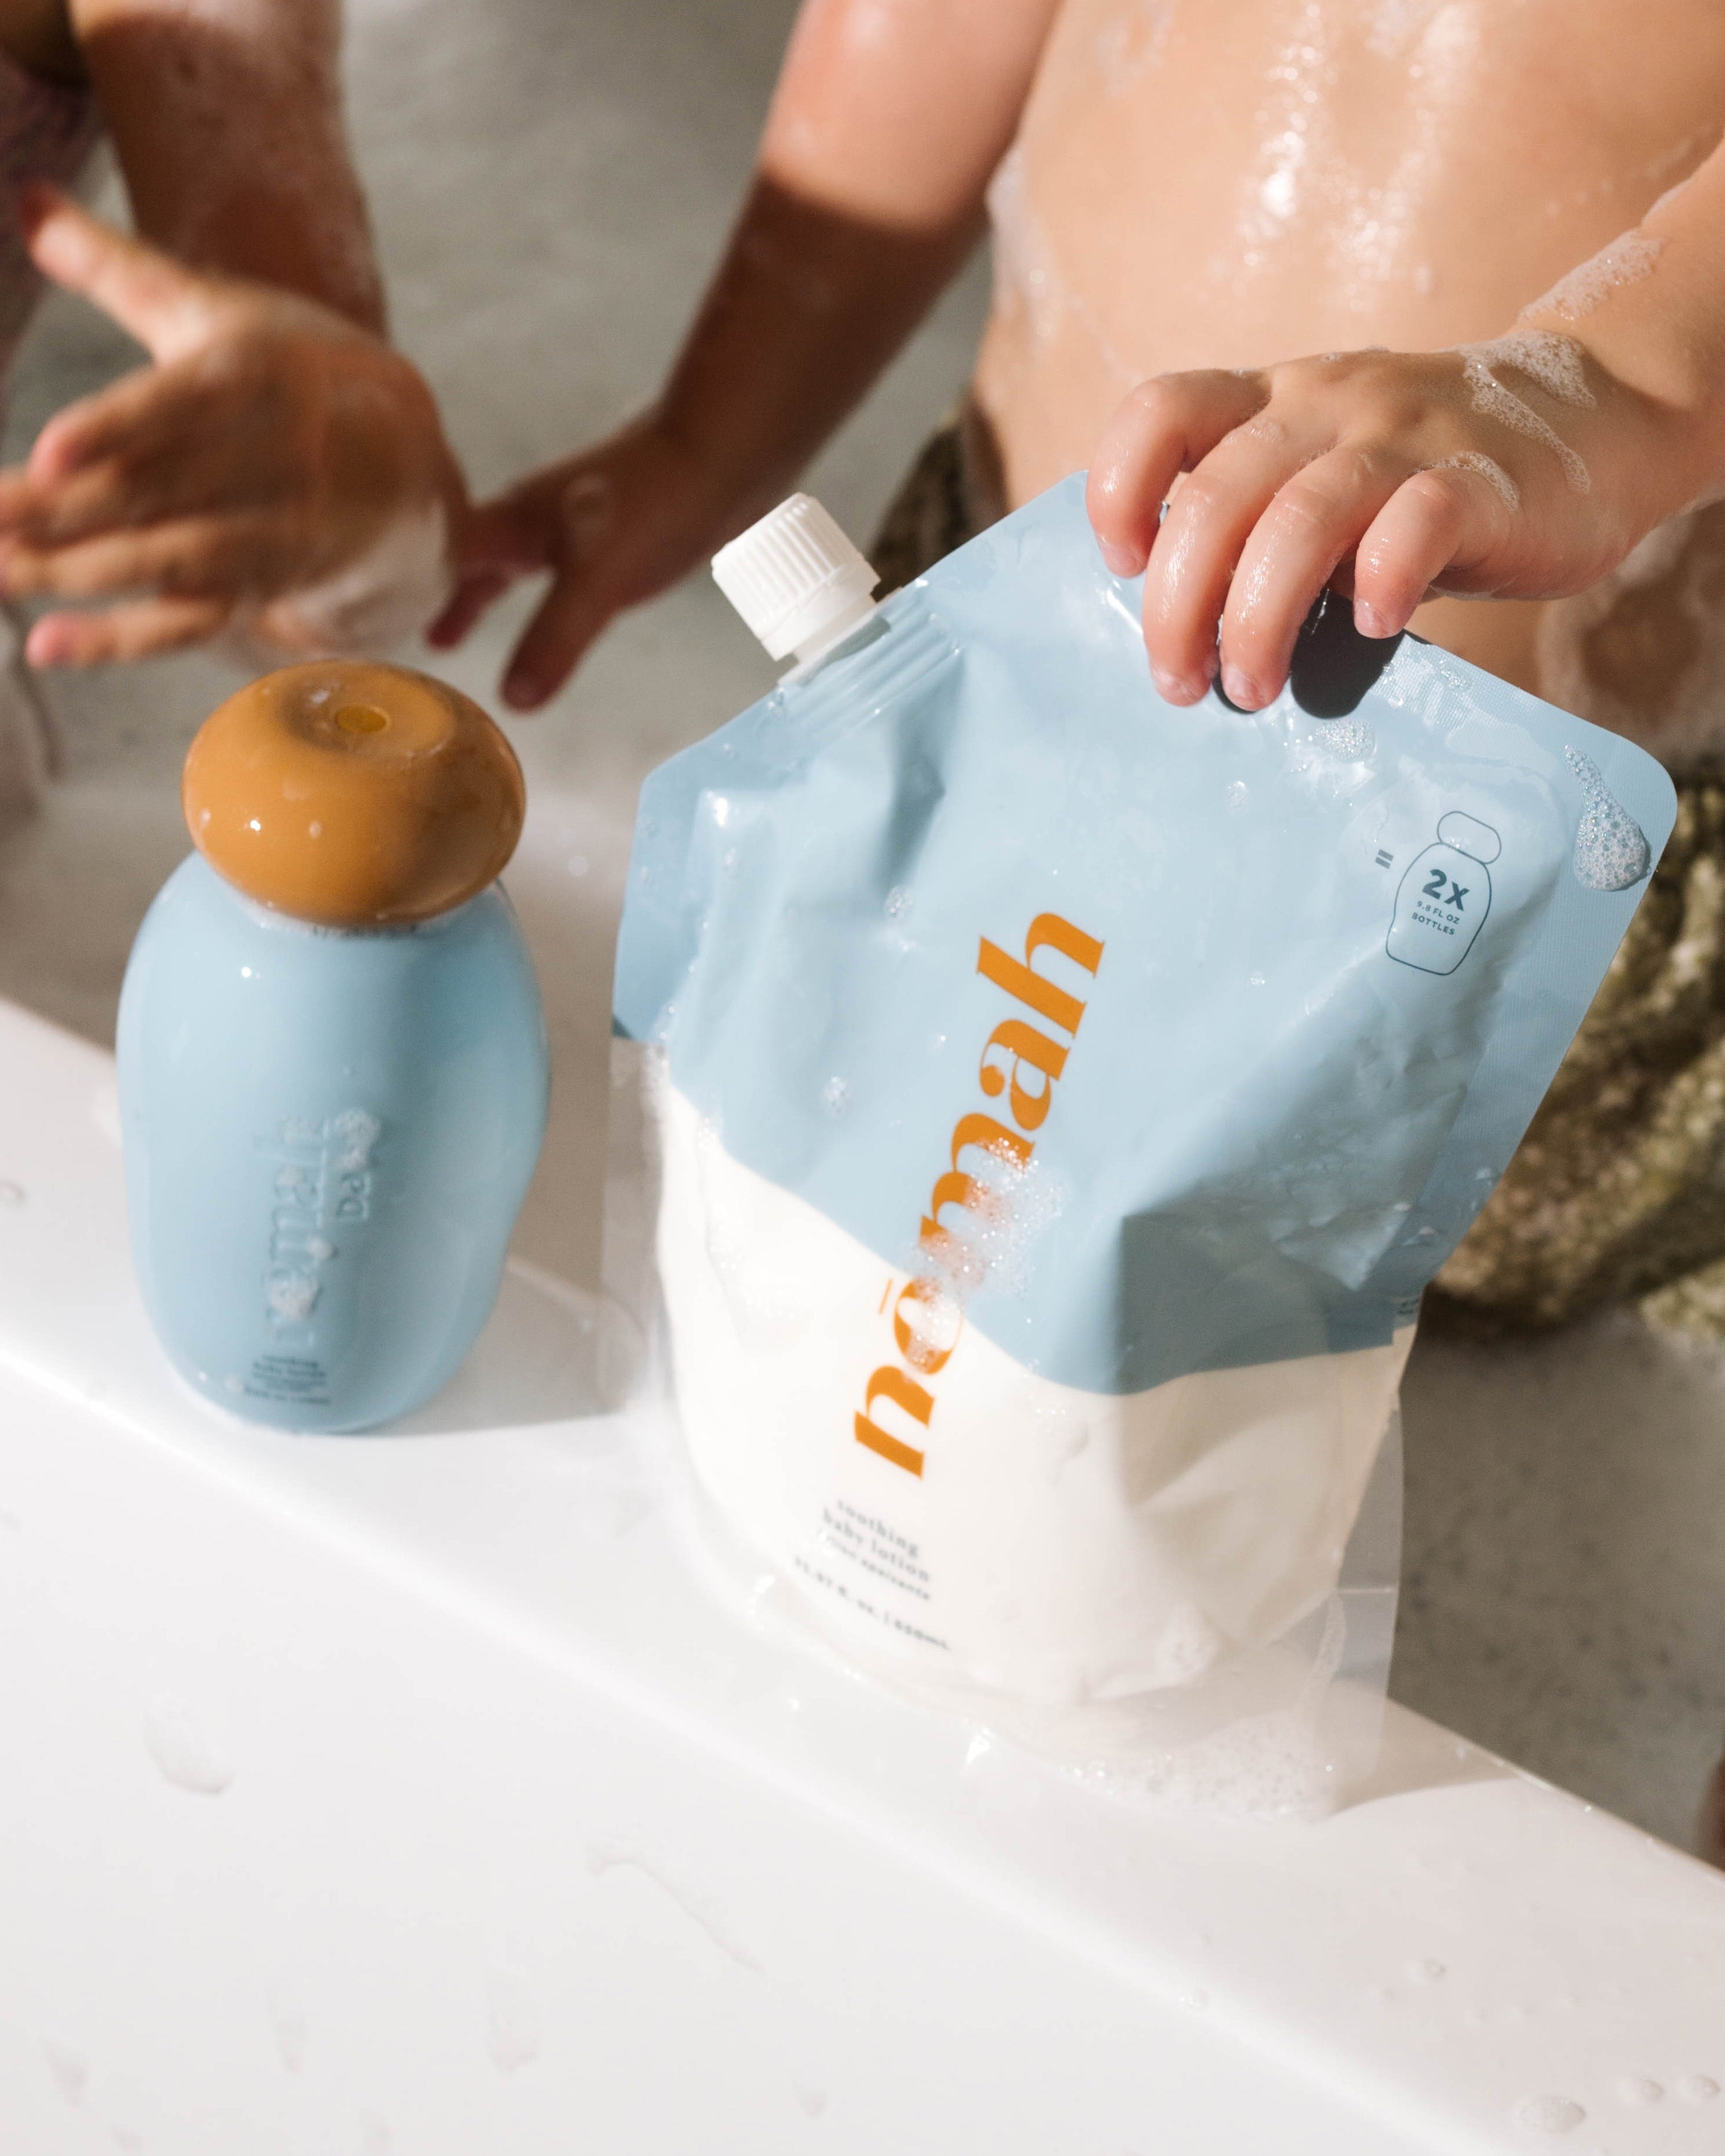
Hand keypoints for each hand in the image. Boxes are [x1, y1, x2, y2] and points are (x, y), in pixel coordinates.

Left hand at [0, 189, 464, 665]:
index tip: (49, 451)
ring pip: (169, 560)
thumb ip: (116, 267)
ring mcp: (276, 534)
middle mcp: (278, 461)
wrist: (405, 467)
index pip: (183, 404)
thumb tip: (25, 195)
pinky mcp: (265, 591)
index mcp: (262, 375)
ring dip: (73, 572)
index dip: (116, 430)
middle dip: (59, 510)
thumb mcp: (216, 312)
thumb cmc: (286, 373)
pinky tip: (46, 646)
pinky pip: (187, 623)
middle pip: (158, 490)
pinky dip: (118, 641)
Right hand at [431, 412, 763, 709]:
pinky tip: (550, 590)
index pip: (435, 550)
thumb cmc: (658, 508)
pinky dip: (528, 583)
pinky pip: (547, 561)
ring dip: (477, 588)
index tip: (362, 612)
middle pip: (462, 554)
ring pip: (504, 556)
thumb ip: (554, 638)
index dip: (399, 579)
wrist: (729, 453)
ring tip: (455, 624)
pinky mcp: (608, 525)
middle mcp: (531, 515)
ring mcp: (569, 519)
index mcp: (512, 521)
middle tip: (400, 634)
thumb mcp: (599, 585)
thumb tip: (512, 700)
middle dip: (431, 594)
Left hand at [1085, 332, 1693, 710]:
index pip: (1162, 410)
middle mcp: (1325, 406)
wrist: (1591, 418)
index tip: (1122, 567)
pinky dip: (1380, 582)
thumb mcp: (1323, 480)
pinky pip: (1415, 525)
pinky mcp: (1480, 483)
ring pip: (1299, 519)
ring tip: (1253, 688)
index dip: (1120, 488)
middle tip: (1183, 683)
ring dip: (1257, 619)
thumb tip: (1182, 640)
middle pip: (1216, 496)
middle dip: (1178, 604)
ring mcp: (1405, 439)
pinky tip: (1372, 626)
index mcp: (1271, 402)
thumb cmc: (1424, 481)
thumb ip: (1256, 536)